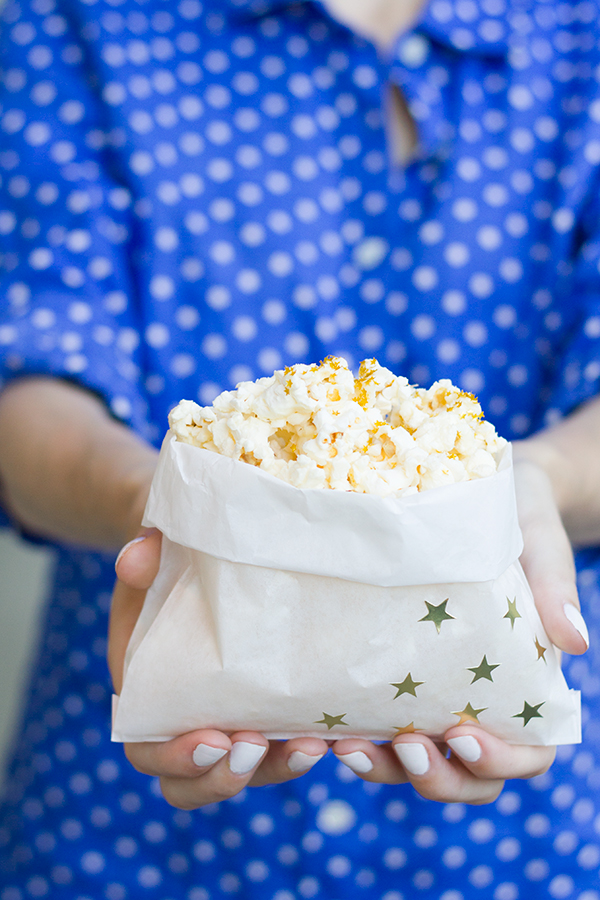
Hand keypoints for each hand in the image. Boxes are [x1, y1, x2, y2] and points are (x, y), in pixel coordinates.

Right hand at [109, 530, 328, 809]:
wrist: (206, 556)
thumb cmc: (173, 558)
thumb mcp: (155, 551)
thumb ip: (143, 553)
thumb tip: (135, 560)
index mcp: (148, 692)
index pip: (147, 747)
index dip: (173, 757)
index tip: (211, 741)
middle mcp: (186, 719)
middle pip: (193, 781)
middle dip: (223, 778)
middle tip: (254, 748)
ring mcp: (230, 720)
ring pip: (246, 773)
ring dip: (277, 768)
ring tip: (310, 745)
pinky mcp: (269, 709)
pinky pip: (284, 744)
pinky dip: (306, 745)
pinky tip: (339, 730)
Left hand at [329, 449, 588, 802]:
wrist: (486, 500)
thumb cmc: (521, 523)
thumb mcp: (540, 546)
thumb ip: (554, 588)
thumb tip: (576, 641)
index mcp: (528, 685)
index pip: (529, 751)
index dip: (501, 761)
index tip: (463, 734)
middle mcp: (483, 701)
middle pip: (471, 777)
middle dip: (438, 778)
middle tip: (406, 747)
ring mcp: (438, 696)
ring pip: (421, 764)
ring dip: (388, 769)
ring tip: (351, 747)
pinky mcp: (399, 678)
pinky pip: (381, 725)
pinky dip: (360, 736)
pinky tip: (327, 728)